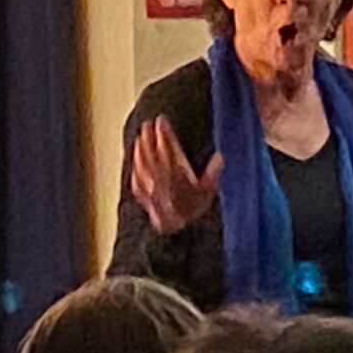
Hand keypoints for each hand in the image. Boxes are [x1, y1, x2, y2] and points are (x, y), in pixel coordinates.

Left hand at [128, 115, 222, 234]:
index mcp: (176, 172)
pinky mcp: (143, 196)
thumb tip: (219, 156)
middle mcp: (160, 177)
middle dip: (149, 136)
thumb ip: (212, 172)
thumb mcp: (208, 191)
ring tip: (139, 137)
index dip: (164, 132)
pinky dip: (135, 167)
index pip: (168, 147)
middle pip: (151, 152)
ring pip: (141, 163)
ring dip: (139, 148)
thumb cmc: (192, 211)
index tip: (161, 120)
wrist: (177, 232)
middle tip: (147, 124)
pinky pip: (136, 178)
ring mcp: (150, 186)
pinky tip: (134, 162)